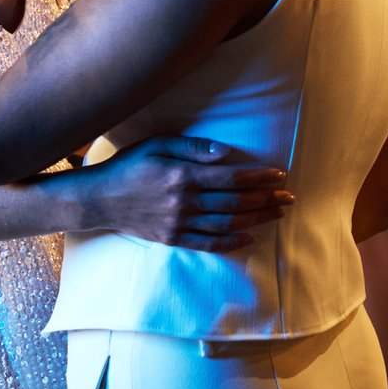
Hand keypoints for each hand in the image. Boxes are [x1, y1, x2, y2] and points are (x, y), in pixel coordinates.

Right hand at [83, 136, 293, 251]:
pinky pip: (207, 243)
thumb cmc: (129, 165)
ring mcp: (178, 224)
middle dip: (266, 199)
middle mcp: (184, 202)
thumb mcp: (158, 144)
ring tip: (277, 214)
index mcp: (183, 175)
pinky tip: (249, 238)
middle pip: (235, 203)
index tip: (280, 175)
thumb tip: (226, 152)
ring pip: (226, 224)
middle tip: (289, 197)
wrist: (99, 198)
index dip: (259, 178)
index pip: (232, 178)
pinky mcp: (171, 239)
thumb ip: (194, 148)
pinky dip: (230, 242)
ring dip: (256, 219)